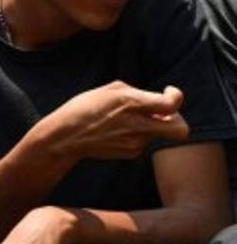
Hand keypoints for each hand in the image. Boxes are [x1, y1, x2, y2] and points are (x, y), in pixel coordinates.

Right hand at [43, 81, 187, 161]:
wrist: (64, 138)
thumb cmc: (84, 109)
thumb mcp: (110, 90)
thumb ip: (139, 93)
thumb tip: (157, 100)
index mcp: (131, 103)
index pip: (172, 105)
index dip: (176, 96)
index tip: (167, 91)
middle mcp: (136, 126)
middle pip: (179, 130)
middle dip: (178, 120)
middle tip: (166, 113)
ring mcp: (134, 142)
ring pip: (159, 132)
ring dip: (152, 125)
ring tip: (127, 120)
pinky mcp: (130, 153)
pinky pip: (145, 141)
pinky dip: (139, 134)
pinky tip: (119, 131)